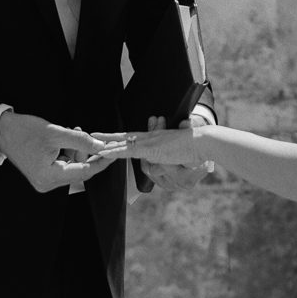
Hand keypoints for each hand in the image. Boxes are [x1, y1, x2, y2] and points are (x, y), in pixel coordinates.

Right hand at [0, 111, 126, 192]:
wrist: (3, 131)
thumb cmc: (24, 132)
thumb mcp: (55, 133)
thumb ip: (80, 139)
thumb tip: (100, 145)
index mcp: (49, 177)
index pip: (84, 172)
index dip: (100, 161)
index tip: (113, 152)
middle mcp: (47, 183)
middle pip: (79, 170)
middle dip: (87, 152)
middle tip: (92, 136)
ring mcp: (45, 180)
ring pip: (73, 166)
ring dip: (78, 150)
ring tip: (74, 131)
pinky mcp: (44, 174)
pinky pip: (64, 165)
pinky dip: (69, 152)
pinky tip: (66, 139)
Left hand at [91, 115, 208, 183]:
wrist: (202, 143)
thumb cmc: (194, 149)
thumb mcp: (178, 154)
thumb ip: (168, 158)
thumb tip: (161, 162)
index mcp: (155, 139)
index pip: (133, 137)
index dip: (120, 138)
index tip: (109, 137)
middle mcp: (150, 138)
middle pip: (124, 137)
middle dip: (108, 137)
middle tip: (94, 134)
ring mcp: (150, 143)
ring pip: (124, 143)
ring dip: (108, 144)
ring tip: (94, 144)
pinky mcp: (151, 149)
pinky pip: (129, 150)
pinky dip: (115, 151)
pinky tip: (104, 151)